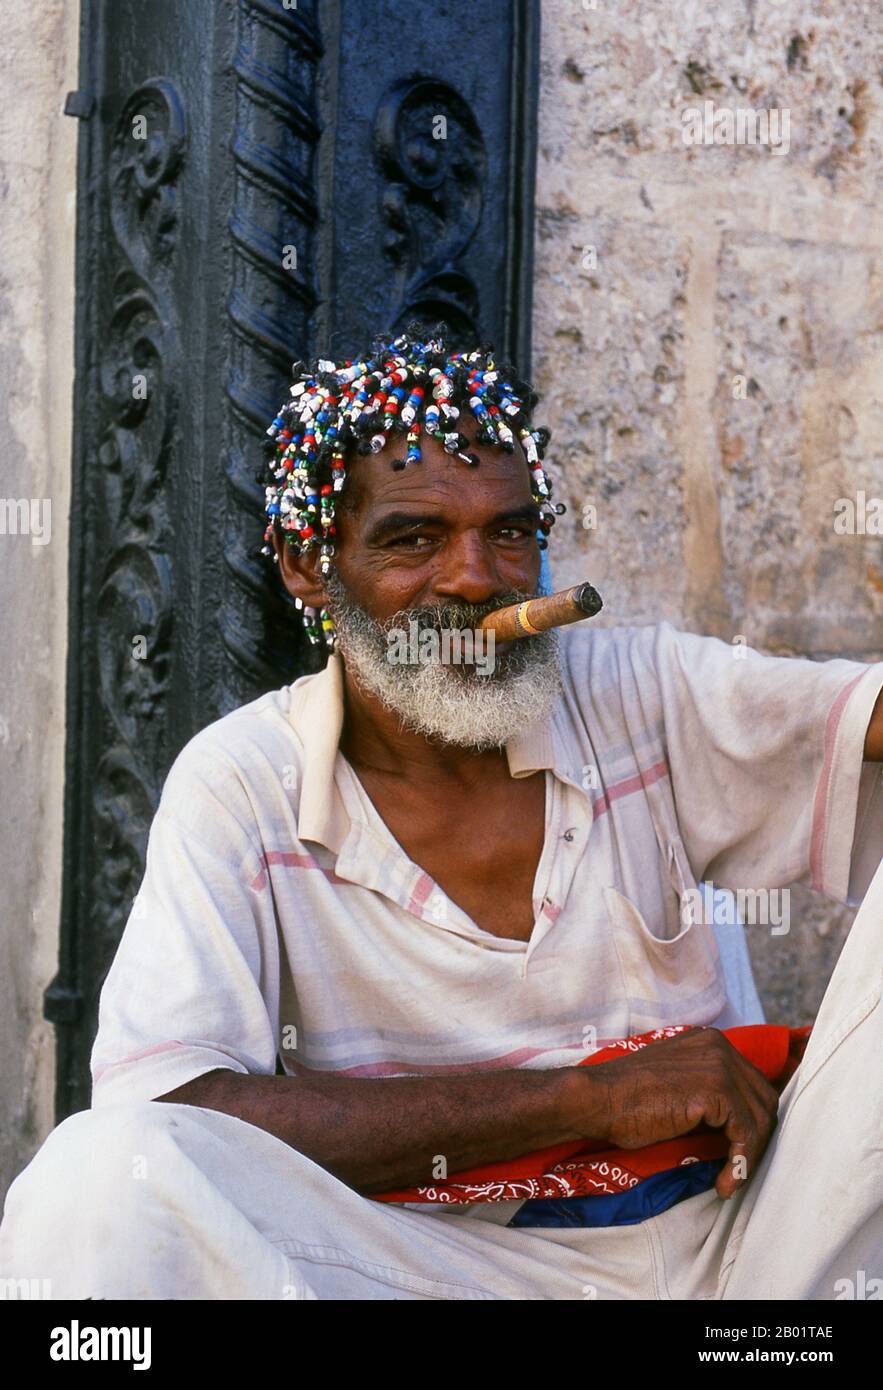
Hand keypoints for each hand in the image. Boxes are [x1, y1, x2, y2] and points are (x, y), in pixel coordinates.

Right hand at [591, 1027, 779, 1198]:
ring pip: (760, 1118)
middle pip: (764, 1099)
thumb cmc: (626, 1102)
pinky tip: (723, 1182)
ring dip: (749, 1157)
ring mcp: (719, 1064)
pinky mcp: (716, 1089)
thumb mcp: (676, 1087)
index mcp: (709, 1042)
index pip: (752, 1083)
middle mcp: (719, 1046)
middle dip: (758, 1140)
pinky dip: (739, 1163)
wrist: (598, 1100)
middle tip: (738, 1170)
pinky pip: (746, 1133)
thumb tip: (737, 1129)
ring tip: (728, 1181)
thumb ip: (706, 1093)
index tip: (740, 1152)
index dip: (752, 1122)